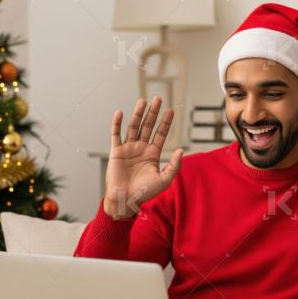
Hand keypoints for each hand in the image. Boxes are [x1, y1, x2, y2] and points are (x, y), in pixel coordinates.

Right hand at [103, 97, 183, 217]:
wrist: (125, 200)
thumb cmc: (144, 193)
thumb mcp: (164, 180)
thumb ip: (174, 166)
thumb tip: (181, 150)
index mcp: (153, 154)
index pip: (161, 134)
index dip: (166, 122)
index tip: (170, 110)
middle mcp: (141, 148)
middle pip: (148, 126)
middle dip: (153, 113)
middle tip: (158, 99)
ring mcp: (128, 148)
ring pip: (134, 127)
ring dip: (138, 114)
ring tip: (143, 101)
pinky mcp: (116, 151)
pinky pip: (116, 134)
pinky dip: (117, 123)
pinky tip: (120, 113)